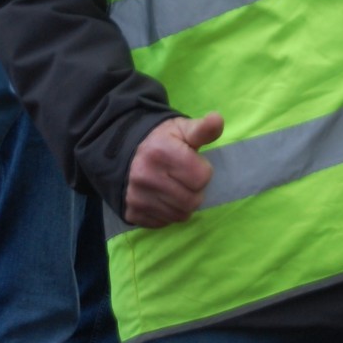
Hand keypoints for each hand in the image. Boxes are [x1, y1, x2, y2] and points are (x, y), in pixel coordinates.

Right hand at [123, 112, 224, 227]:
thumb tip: (217, 119)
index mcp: (160, 152)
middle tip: (186, 179)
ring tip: (176, 188)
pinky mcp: (132, 213)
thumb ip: (202, 129)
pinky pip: (164, 223)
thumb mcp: (181, 129)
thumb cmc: (161, 141)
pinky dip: (168, 213)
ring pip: (180, 215)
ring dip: (184, 204)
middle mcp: (145, 176)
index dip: (202, 170)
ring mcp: (137, 197)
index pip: (201, 177)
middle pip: (192, 200)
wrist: (124, 152)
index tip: (193, 163)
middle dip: (195, 190)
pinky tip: (162, 198)